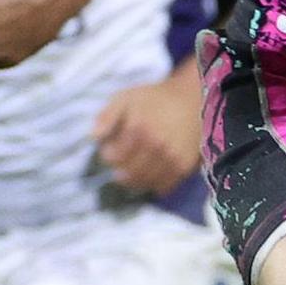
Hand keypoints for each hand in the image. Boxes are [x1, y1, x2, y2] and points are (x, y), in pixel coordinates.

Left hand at [91, 65, 204, 195]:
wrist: (191, 99)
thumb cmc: (154, 99)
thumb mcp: (126, 97)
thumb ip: (107, 115)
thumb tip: (94, 137)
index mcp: (140, 128)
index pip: (113, 158)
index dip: (107, 155)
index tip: (110, 148)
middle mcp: (157, 146)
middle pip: (128, 174)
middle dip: (120, 169)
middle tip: (122, 160)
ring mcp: (172, 158)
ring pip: (144, 183)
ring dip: (135, 179)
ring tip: (134, 167)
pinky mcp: (184, 167)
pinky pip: (163, 187)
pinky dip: (153, 184)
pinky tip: (151, 171)